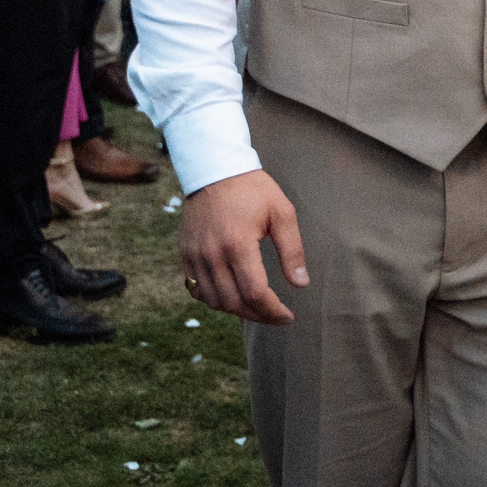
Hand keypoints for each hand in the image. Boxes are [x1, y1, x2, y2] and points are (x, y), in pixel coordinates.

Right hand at [180, 169, 307, 324]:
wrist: (214, 169)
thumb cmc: (253, 189)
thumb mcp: (281, 212)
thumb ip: (292, 250)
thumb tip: (301, 284)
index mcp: (238, 244)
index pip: (255, 293)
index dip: (273, 311)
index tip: (288, 317)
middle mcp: (212, 254)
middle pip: (234, 303)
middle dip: (258, 315)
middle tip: (276, 316)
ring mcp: (195, 256)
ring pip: (214, 301)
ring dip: (237, 311)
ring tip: (258, 308)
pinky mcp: (185, 255)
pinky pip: (196, 290)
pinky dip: (215, 300)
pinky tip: (233, 296)